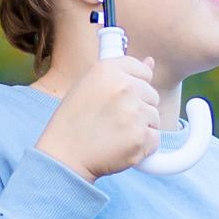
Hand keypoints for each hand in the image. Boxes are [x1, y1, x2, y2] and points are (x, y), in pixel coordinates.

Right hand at [37, 55, 161, 180]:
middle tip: (114, 120)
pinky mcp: (140, 137)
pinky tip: (121, 146)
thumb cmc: (74, 122)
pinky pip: (154, 138)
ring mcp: (134, 112)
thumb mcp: (88, 86)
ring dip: (141, 127)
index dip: (135, 86)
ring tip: (115, 134)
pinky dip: (142, 146)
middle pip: (152, 95)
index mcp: (107, 70)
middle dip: (138, 108)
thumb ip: (120, 73)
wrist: (64, 156)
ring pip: (154, 117)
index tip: (123, 98)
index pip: (143, 70)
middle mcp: (123, 87)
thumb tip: (151, 62)